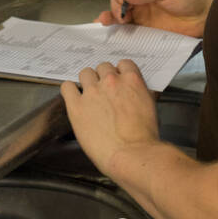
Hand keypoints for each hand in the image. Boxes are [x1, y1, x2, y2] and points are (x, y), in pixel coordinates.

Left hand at [59, 59, 159, 176]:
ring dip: (87, 82)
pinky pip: (67, 87)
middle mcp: (111, 82)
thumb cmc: (144, 137)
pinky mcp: (77, 106)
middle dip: (103, 78)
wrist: (132, 155)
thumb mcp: (150, 107)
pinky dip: (70, 91)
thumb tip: (136, 92)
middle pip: (103, 67)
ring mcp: (92, 92)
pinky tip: (74, 98)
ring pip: (85, 73)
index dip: (119, 73)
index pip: (123, 64)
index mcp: (131, 81)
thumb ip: (141, 94)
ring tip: (89, 96)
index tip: (117, 81)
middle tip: (104, 92)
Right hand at [93, 0, 216, 38]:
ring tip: (104, 21)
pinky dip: (117, 28)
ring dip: (111, 16)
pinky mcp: (146, 28)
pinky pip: (128, 28)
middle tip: (123, 15)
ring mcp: (142, 13)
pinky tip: (107, 29)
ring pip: (120, 13)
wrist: (206, 17)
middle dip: (115, 6)